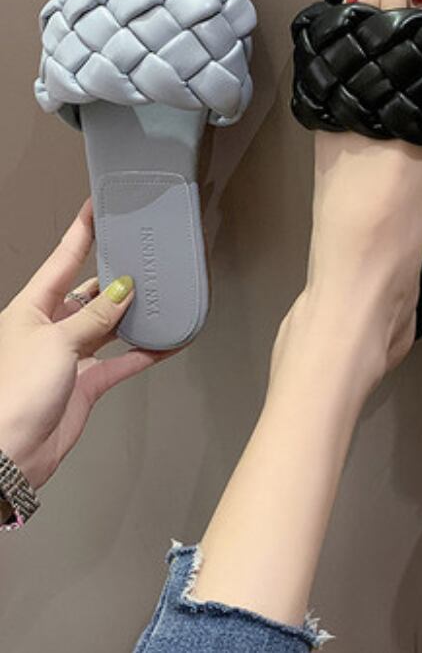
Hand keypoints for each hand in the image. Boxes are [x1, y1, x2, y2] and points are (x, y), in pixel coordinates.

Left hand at [0, 200, 169, 489]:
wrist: (9, 455)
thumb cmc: (12, 394)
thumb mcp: (55, 342)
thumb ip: (95, 316)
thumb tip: (123, 289)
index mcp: (30, 309)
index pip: (62, 260)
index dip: (80, 232)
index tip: (97, 206)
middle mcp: (50, 329)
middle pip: (90, 293)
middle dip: (117, 278)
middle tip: (144, 260)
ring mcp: (69, 357)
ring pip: (109, 326)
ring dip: (134, 316)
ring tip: (161, 299)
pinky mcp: (86, 384)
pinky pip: (122, 361)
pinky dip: (145, 352)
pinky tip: (166, 342)